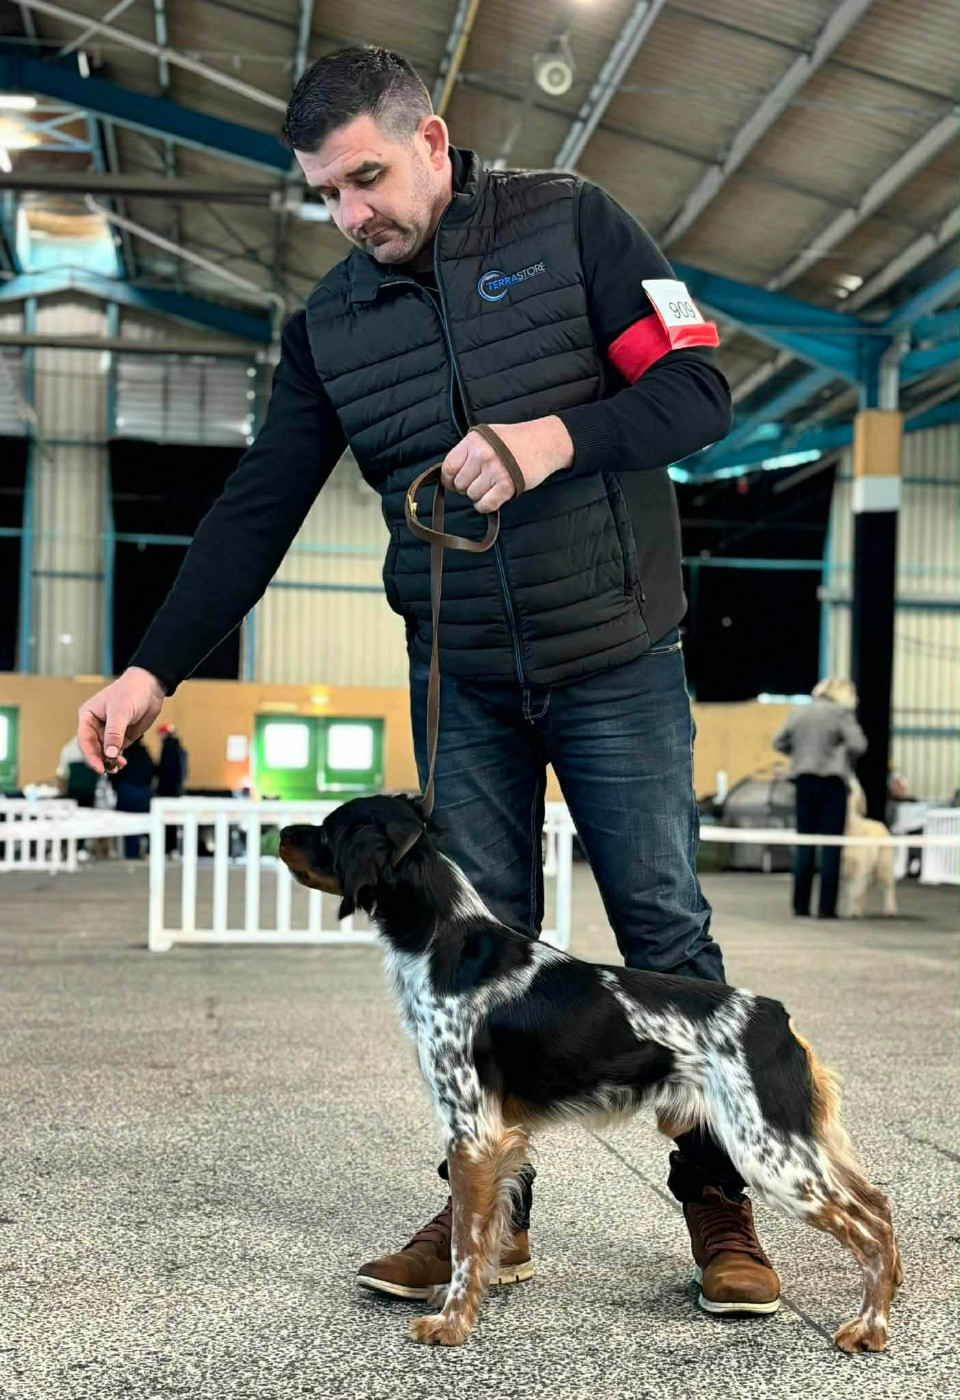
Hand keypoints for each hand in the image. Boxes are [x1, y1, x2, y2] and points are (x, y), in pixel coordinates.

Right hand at [77, 666, 165, 773]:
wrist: (151, 687)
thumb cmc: (131, 692)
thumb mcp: (120, 713)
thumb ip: (114, 734)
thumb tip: (109, 754)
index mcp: (88, 716)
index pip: (84, 739)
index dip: (90, 755)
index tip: (99, 767)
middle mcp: (96, 725)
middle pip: (93, 748)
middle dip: (100, 760)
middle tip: (109, 769)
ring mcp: (109, 731)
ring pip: (105, 752)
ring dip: (109, 761)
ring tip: (118, 766)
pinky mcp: (122, 736)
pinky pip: (116, 751)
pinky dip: (117, 758)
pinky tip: (122, 762)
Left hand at [439, 416, 573, 513]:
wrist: (545, 442)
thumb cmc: (516, 439)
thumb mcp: (487, 436)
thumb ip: (468, 451)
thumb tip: (451, 473)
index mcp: (473, 441)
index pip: (448, 467)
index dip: (449, 479)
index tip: (453, 483)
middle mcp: (482, 455)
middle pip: (460, 484)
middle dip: (466, 487)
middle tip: (478, 482)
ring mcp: (494, 471)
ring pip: (472, 495)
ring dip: (478, 495)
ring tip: (489, 487)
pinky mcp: (507, 486)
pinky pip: (486, 505)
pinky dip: (485, 506)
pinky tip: (491, 498)